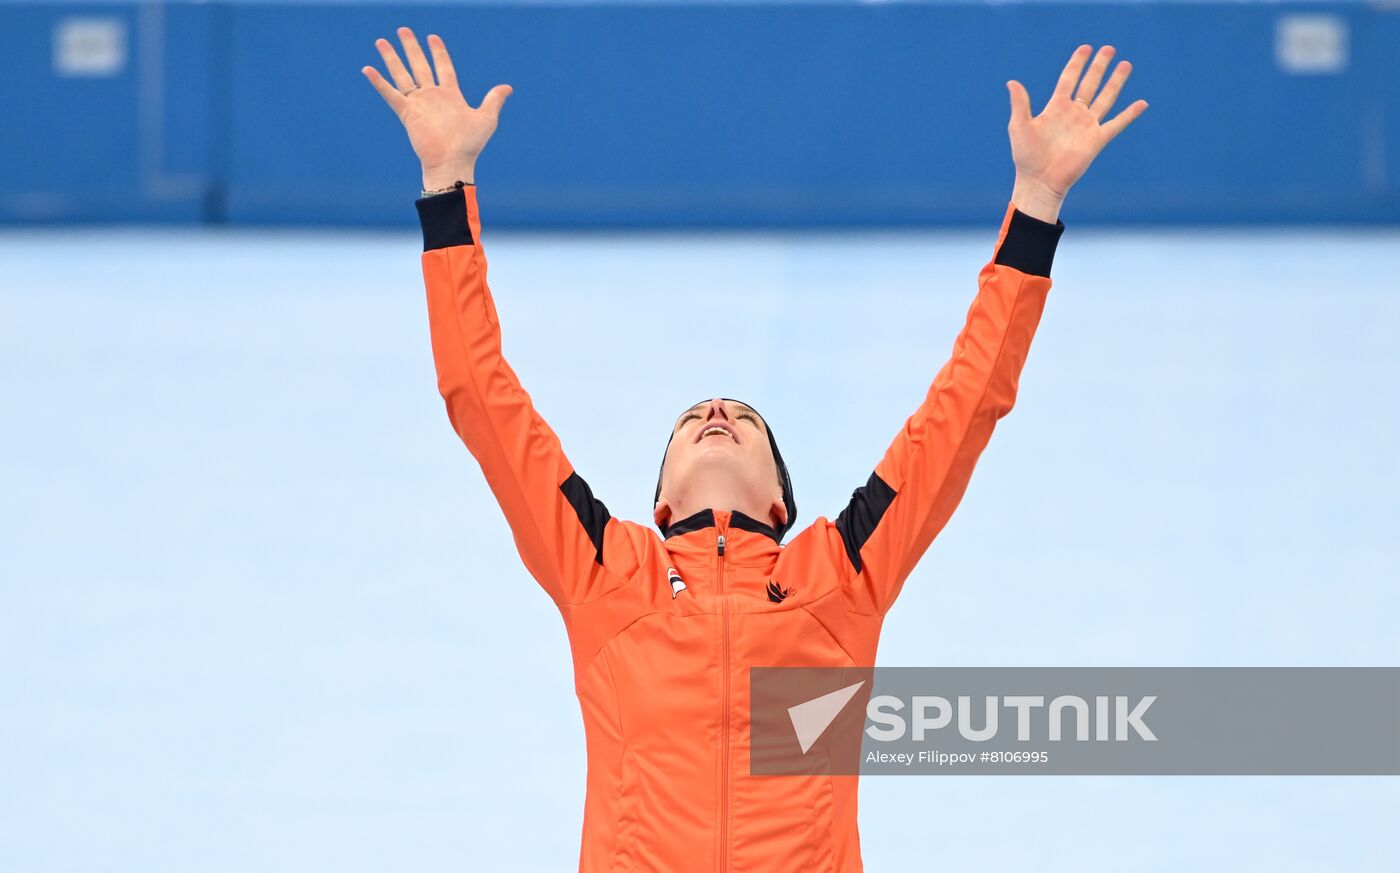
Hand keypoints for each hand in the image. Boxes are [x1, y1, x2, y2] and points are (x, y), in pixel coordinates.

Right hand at [361, 27, 512, 188]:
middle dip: (411, 47)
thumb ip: (493, 100)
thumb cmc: (470, 144)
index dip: (438, 52)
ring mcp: (419, 104)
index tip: (432, 37)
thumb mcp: (486, 118)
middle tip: (403, 30)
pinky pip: (390, 94)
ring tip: (381, 42)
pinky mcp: (408, 113)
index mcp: (450, 95)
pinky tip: (368, 69)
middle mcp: (432, 96)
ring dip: (391, 58)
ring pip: (402, 75)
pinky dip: (379, 82)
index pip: (443, 67)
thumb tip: (508, 87)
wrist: (453, 161)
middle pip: (419, 65)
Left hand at [1006, 45, 1147, 220]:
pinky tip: (1142, 103)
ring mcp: (1087, 126)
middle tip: (1109, 48)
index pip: (1068, 79)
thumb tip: (1012, 82)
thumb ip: (1020, 104)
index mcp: (1056, 108)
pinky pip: (1116, 124)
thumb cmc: (1026, 156)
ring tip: (1125, 64)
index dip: (1077, 63)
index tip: (1086, 48)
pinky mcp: (1097, 140)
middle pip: (1090, 84)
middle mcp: (1074, 114)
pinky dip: (1130, 114)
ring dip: (1116, 82)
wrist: (1040, 181)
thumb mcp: (1019, 126)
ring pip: (1105, 98)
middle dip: (1099, 66)